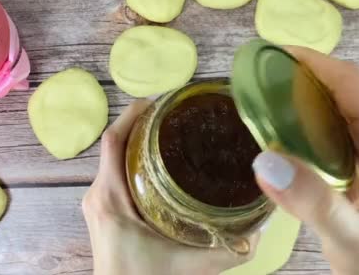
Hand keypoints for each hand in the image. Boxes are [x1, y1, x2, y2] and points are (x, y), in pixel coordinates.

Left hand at [82, 100, 252, 274]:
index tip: (160, 100)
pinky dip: (133, 158)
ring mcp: (97, 201)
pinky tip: (159, 160)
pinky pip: (114, 170)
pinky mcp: (102, 209)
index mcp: (111, 198)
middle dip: (142, 122)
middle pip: (115, 142)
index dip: (133, 114)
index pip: (114, 140)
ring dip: (137, 140)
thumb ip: (228, 250)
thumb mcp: (190, 267)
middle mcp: (98, 194)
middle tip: (176, 112)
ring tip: (170, 129)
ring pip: (114, 156)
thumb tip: (261, 227)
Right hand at [252, 46, 358, 274]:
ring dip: (301, 100)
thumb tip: (265, 160)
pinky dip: (305, 125)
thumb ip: (313, 200)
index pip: (346, 80)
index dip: (309, 60)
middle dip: (300, 77)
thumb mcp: (350, 236)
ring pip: (336, 110)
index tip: (268, 56)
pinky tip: (282, 140)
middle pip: (340, 89)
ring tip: (262, 104)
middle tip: (256, 82)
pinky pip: (332, 132)